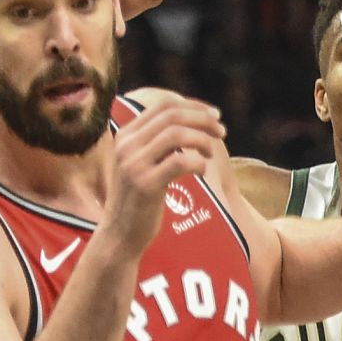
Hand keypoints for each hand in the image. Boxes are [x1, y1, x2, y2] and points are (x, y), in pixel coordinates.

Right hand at [107, 92, 224, 253]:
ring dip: (202, 140)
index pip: (163, 105)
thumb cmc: (139, 201)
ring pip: (176, 134)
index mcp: (126, 135)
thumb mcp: (142, 165)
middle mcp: (126, 144)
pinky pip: (179, 161)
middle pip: (171, 115)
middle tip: (222, 132)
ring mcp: (133, 163)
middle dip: (203, 120)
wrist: (120, 235)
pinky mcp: (145, 184)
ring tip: (211, 154)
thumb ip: (159, 144)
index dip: (194, 106)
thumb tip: (194, 124)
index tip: (215, 115)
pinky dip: (197, 163)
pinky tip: (202, 172)